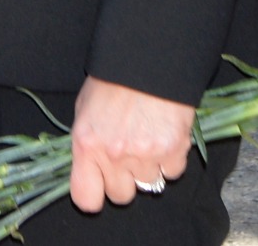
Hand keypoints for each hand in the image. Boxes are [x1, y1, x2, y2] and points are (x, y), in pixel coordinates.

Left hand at [68, 77, 195, 211]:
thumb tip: (89, 168)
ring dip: (149, 168)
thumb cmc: (112, 81)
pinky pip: (173, 171)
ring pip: (149, 185)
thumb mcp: (85, 110)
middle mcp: (114, 155)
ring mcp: (145, 155)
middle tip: (126, 156)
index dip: (92, 196)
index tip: (97, 187)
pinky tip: (163, 135)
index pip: (86, 198)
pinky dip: (170, 158)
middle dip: (124, 180)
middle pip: (121, 195)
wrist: (146, 60)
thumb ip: (87, 144)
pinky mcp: (173, 150)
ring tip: (146, 139)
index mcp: (86, 144)